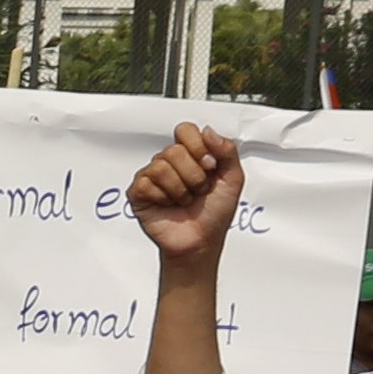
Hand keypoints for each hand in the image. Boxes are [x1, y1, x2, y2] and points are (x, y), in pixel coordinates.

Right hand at [128, 123, 244, 272]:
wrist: (201, 243)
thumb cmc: (214, 215)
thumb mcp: (233, 179)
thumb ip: (227, 150)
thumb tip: (208, 132)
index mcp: (191, 155)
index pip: (185, 131)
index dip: (198, 147)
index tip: (210, 167)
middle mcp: (170, 163)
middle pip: (174, 150)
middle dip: (193, 175)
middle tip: (198, 190)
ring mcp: (152, 177)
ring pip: (160, 166)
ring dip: (179, 188)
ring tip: (184, 200)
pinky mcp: (139, 193)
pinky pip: (146, 183)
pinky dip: (163, 197)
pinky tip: (168, 205)